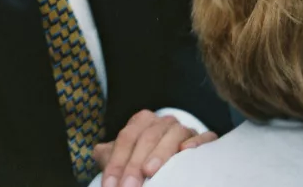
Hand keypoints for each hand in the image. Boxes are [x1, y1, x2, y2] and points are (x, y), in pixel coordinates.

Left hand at [93, 110, 216, 186]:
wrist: (175, 159)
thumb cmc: (144, 159)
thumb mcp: (125, 156)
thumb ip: (110, 155)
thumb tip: (98, 153)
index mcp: (142, 121)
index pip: (126, 139)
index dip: (116, 163)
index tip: (111, 186)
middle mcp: (163, 122)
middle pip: (146, 138)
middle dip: (134, 165)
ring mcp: (184, 129)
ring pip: (172, 135)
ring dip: (160, 153)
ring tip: (150, 172)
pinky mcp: (205, 138)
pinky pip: (203, 136)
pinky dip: (196, 142)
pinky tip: (187, 150)